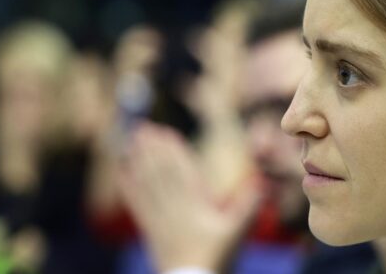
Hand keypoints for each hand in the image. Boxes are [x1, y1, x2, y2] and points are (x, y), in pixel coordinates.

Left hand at [119, 122, 262, 271]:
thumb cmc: (215, 259)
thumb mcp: (237, 233)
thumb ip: (249, 207)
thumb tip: (262, 181)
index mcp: (193, 205)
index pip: (180, 172)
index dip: (173, 151)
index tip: (165, 131)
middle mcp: (173, 208)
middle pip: (161, 173)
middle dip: (153, 149)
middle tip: (144, 127)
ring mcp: (159, 219)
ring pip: (147, 183)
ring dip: (139, 161)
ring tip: (133, 142)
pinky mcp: (151, 231)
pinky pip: (138, 203)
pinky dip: (130, 186)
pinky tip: (123, 173)